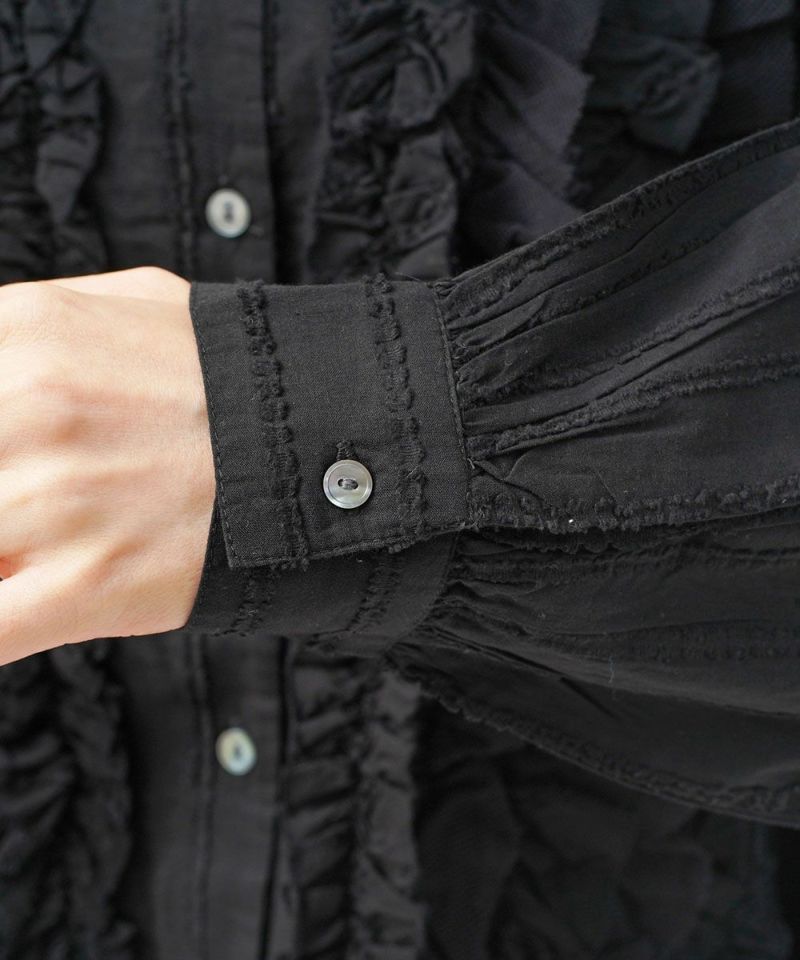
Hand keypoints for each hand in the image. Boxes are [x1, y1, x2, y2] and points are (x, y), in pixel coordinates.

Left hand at [0, 266, 215, 665]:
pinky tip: (16, 605)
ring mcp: (54, 501)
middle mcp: (28, 409)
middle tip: (20, 510)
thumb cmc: (236, 376)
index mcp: (24, 332)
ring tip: (32, 550)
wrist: (331, 442)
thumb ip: (32, 317)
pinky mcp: (88, 584)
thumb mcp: (134, 301)